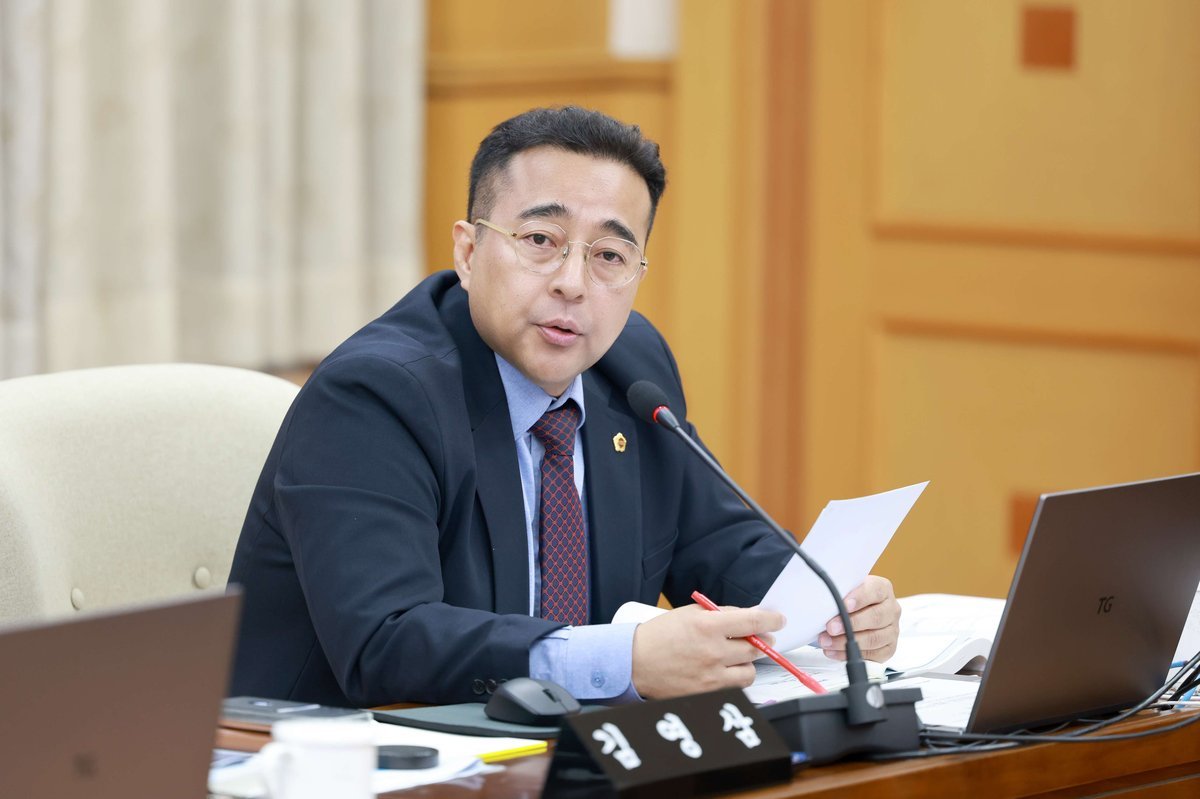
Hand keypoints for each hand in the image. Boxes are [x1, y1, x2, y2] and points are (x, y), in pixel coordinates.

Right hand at [631, 604, 785, 698]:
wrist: (635, 663)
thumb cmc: (660, 636)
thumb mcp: (689, 614)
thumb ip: (719, 614)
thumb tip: (747, 618)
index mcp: (707, 626)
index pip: (752, 621)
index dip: (771, 620)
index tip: (778, 620)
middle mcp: (713, 652)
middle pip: (755, 647)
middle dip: (760, 641)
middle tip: (758, 638)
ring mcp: (712, 676)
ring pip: (749, 670)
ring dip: (748, 662)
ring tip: (736, 657)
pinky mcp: (709, 694)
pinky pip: (736, 687)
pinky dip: (735, 678)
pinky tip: (725, 670)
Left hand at [816, 575, 899, 661]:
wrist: (857, 610)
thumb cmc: (850, 598)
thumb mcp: (847, 588)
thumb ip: (841, 591)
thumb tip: (824, 599)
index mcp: (882, 589)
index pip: (874, 591)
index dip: (859, 598)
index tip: (845, 605)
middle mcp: (891, 609)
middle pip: (876, 617)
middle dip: (850, 624)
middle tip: (831, 628)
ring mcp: (892, 629)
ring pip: (874, 638)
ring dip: (847, 642)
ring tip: (828, 642)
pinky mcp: (888, 647)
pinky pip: (872, 655)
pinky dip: (850, 655)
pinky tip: (835, 651)